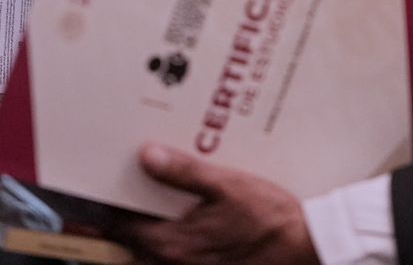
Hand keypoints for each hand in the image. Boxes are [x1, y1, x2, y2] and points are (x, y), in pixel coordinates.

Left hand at [114, 145, 318, 264]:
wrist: (305, 246)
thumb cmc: (269, 218)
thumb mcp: (226, 185)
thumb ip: (183, 172)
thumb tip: (147, 157)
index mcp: (174, 243)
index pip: (122, 227)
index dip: (111, 206)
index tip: (107, 185)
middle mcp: (177, 264)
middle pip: (134, 242)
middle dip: (128, 218)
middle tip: (128, 190)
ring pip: (154, 251)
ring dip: (150, 229)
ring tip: (157, 199)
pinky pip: (177, 256)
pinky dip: (172, 238)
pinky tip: (187, 217)